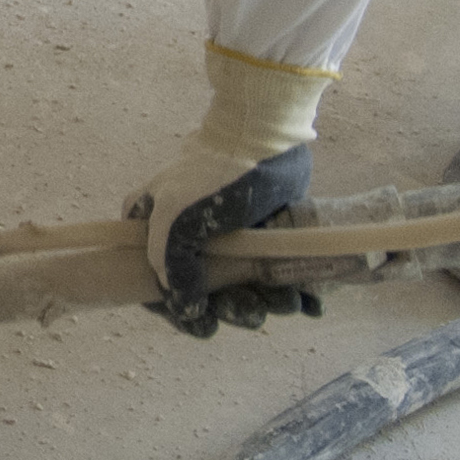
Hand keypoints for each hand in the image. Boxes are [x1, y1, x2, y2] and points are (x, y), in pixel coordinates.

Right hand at [130, 47, 331, 338]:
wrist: (265, 136)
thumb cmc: (214, 175)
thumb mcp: (176, 218)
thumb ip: (172, 267)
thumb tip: (186, 310)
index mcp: (155, 229)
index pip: (154, 283)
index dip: (176, 309)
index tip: (201, 323)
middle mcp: (189, 238)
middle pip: (203, 293)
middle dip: (230, 308)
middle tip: (251, 311)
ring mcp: (227, 241)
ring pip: (239, 288)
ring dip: (264, 304)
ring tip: (286, 302)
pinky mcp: (263, 239)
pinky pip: (270, 277)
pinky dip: (287, 293)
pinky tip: (305, 301)